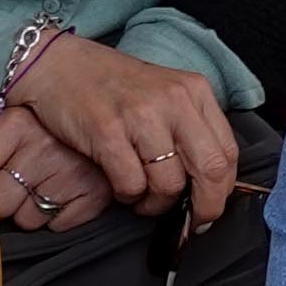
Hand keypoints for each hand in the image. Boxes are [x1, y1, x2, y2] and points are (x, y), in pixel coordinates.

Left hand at [0, 103, 110, 230]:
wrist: (107, 124)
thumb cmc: (46, 129)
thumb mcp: (10, 126)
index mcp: (15, 125)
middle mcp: (42, 148)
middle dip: (5, 200)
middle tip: (17, 185)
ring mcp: (70, 174)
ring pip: (27, 220)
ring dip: (31, 210)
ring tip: (44, 187)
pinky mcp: (93, 195)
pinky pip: (57, 226)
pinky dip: (59, 217)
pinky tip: (63, 195)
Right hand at [13, 29, 241, 224]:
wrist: (56, 64)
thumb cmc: (112, 85)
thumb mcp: (164, 94)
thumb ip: (189, 129)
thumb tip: (208, 182)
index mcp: (194, 91)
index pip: (228, 152)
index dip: (222, 189)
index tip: (208, 206)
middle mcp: (174, 100)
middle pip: (211, 170)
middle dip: (204, 207)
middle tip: (189, 221)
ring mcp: (141, 115)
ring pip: (170, 184)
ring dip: (156, 204)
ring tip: (142, 197)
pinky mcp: (107, 131)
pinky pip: (131, 184)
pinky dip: (128, 196)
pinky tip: (119, 186)